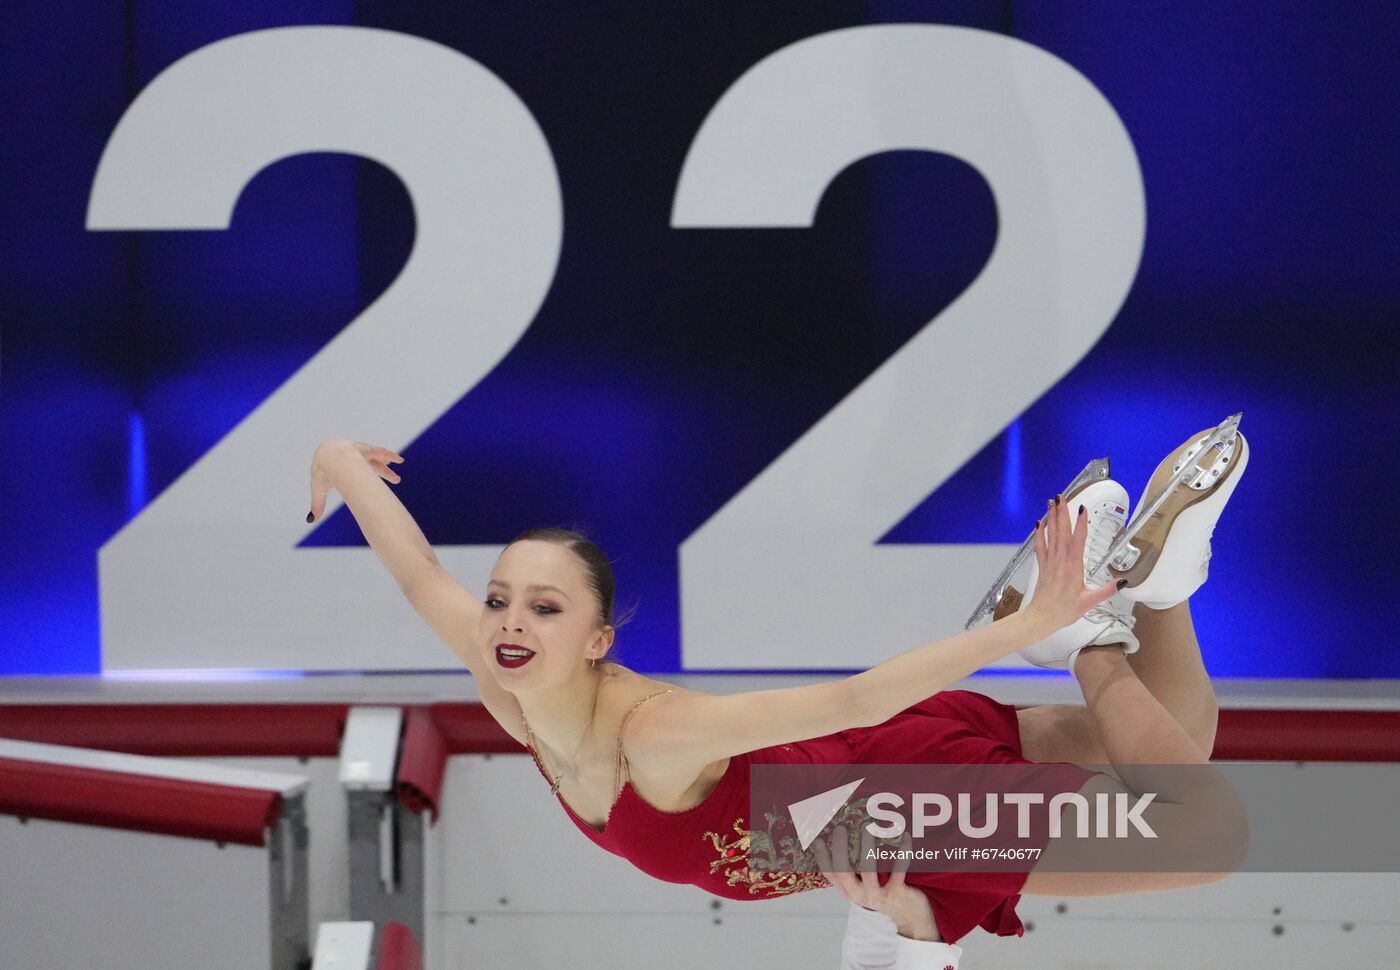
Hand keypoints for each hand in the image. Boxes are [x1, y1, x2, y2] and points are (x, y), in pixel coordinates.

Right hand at [308, 439, 403, 522]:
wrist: (327, 457)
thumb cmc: (322, 474)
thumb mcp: (319, 490)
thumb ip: (318, 504)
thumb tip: (312, 521)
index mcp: (341, 469)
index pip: (353, 475)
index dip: (361, 480)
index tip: (369, 488)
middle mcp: (352, 460)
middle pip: (371, 468)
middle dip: (382, 475)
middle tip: (394, 482)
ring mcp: (359, 454)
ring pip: (376, 462)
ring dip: (386, 470)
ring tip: (397, 478)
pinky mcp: (366, 449)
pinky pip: (380, 452)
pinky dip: (390, 456)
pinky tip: (400, 460)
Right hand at [813, 825, 939, 941]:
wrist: (911, 919)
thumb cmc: (884, 895)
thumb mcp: (864, 887)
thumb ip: (854, 871)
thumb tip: (846, 839)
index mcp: (849, 891)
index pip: (831, 875)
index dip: (822, 858)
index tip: (817, 839)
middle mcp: (860, 895)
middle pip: (844, 873)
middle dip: (840, 850)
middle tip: (840, 828)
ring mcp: (877, 895)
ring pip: (868, 870)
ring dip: (867, 848)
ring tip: (867, 829)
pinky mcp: (895, 893)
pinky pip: (898, 870)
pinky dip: (902, 852)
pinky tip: (905, 837)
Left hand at [1021, 495, 1119, 638]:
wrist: (1040, 618)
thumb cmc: (1063, 611)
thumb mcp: (1090, 602)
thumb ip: (1107, 591)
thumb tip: (1122, 582)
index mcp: (1073, 567)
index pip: (1078, 539)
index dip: (1081, 522)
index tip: (1083, 508)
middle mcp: (1060, 561)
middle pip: (1062, 531)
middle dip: (1062, 512)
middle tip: (1062, 496)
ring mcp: (1050, 562)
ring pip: (1051, 535)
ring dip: (1051, 517)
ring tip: (1051, 502)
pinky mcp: (1043, 566)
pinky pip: (1040, 545)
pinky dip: (1040, 533)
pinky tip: (1039, 523)